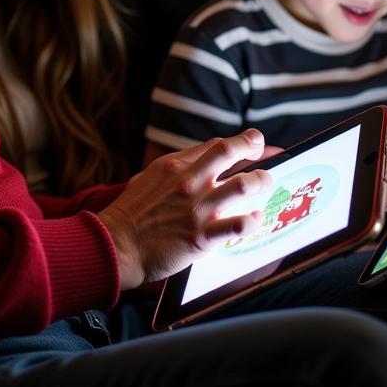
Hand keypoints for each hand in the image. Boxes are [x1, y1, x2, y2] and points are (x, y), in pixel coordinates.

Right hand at [100, 131, 273, 289]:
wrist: (117, 245)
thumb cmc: (132, 213)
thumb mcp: (150, 177)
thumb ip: (177, 167)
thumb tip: (201, 159)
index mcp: (175, 165)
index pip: (217, 145)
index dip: (244, 141)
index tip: (257, 142)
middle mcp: (189, 181)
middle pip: (231, 152)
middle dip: (256, 151)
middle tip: (268, 158)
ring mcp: (197, 208)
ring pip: (245, 184)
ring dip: (261, 181)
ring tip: (266, 184)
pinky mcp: (202, 236)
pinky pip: (240, 225)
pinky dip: (254, 220)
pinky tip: (257, 218)